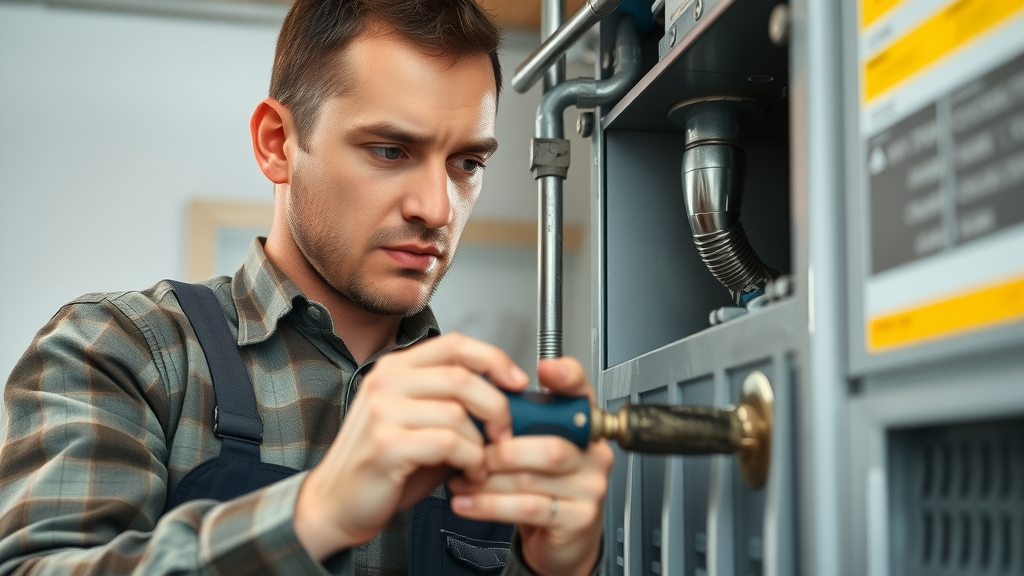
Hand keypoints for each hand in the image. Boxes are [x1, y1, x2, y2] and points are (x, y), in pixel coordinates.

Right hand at [293, 334, 528, 560]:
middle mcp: (387, 382)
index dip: (494, 359)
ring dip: (481, 444)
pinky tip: (467, 472)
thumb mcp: (419, 420)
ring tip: (480, 462)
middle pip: (463, 377)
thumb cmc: (383, 464)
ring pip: (458, 413)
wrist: (337, 502)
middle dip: (497, 407)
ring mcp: (383, 411)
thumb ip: (453, 403)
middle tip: (504, 433)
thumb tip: (505, 396)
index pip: (455, 344)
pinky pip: (448, 443)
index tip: (517, 381)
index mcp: (396, 368)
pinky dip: (469, 460)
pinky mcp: (386, 445)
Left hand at [447, 357, 611, 575]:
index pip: (582, 392)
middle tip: (470, 454)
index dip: (567, 377)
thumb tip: (478, 398)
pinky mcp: (578, 518)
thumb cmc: (544, 485)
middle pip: (548, 445)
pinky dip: (489, 504)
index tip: (545, 369)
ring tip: (460, 478)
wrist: (561, 539)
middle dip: (500, 451)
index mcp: (583, 426)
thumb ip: (518, 420)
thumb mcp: (533, 445)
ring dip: (486, 480)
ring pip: (531, 479)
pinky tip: (467, 502)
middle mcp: (594, 454)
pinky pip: (527, 508)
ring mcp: (590, 487)